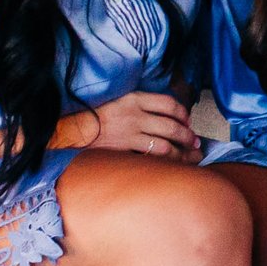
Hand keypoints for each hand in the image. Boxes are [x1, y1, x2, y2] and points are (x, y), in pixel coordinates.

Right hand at [69, 90, 201, 160]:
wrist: (70, 131)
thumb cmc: (97, 116)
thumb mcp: (120, 100)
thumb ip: (142, 105)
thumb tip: (170, 116)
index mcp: (134, 99)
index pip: (169, 104)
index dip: (184, 114)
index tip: (189, 121)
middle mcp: (134, 116)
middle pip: (172, 126)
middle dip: (189, 137)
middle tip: (196, 143)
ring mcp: (128, 136)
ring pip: (165, 147)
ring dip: (182, 154)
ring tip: (191, 157)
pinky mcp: (123, 153)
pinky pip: (150, 160)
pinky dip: (164, 164)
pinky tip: (172, 166)